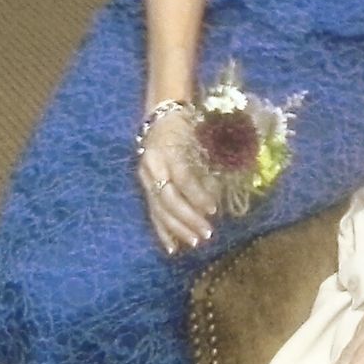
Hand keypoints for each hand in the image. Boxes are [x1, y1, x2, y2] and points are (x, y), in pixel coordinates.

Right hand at [136, 109, 218, 255]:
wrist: (161, 116)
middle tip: (206, 234)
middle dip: (187, 218)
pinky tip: (172, 247)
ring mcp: (146, 178)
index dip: (198, 195)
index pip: (183, 178)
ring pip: (159, 209)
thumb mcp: (200, 135)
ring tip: (194, 242)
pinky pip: (152, 213)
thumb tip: (220, 190)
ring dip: (177, 229)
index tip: (214, 209)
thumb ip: (208, 161)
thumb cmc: (187, 124)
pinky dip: (162, 231)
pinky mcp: (144, 187)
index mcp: (168, 150)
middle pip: (168, 198)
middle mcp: (153, 166)